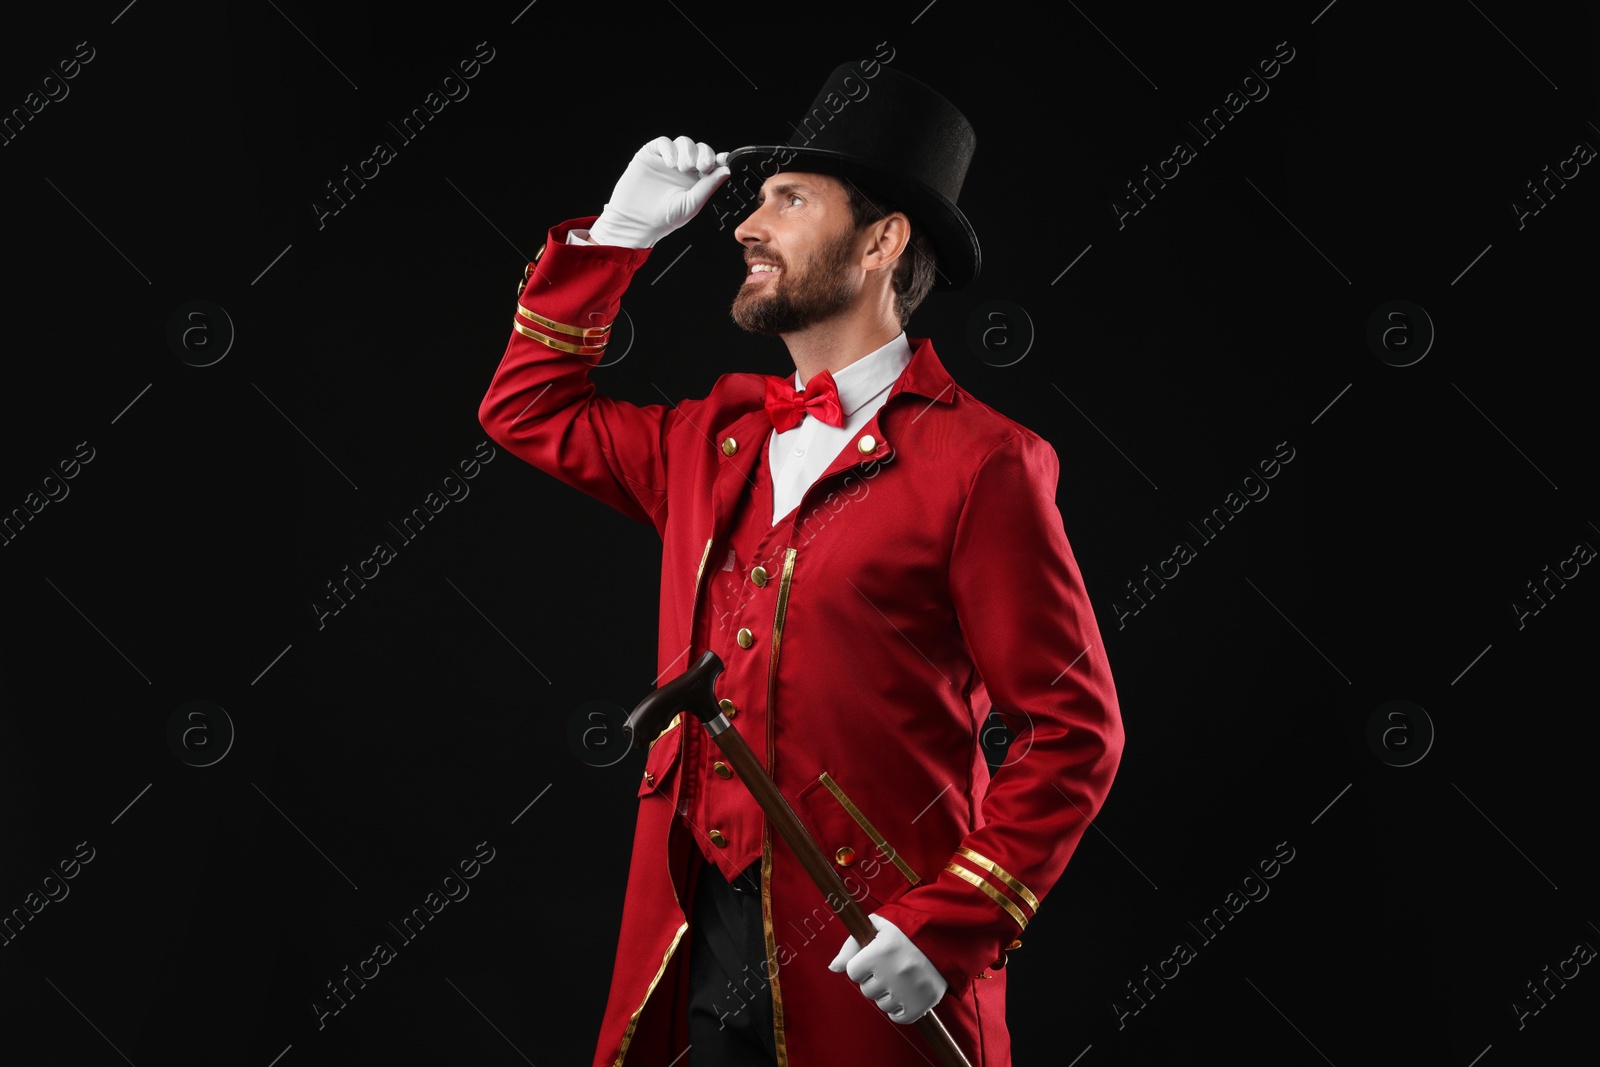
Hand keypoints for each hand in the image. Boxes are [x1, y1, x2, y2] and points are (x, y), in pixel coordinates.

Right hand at [587, 135, 730, 248]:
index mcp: (697, 180)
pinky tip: (670, 163)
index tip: (723, 160)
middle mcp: (684, 167)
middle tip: (701, 167)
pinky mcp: (651, 154)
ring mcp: (668, 159)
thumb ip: (709, 186)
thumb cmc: (664, 218)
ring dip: (688, 152)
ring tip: (682, 168)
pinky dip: (670, 149)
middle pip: (700, 148)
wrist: (637, 221)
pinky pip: (664, 142)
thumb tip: (727, 170)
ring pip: (684, 142)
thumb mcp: (692, 204)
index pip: (712, 162)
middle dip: (704, 154)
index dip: (718, 158)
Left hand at [828, 913, 947, 1023]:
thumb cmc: (905, 932)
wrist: (943, 939)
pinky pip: (898, 1017)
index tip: (874, 958)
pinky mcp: (921, 1004)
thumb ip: (851, 946)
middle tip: (890, 966)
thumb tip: (833, 967)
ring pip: (881, 1004)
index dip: (861, 965)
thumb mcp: (877, 927)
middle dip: (874, 979)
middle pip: (866, 989)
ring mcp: (908, 990)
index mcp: (881, 950)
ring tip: (900, 977)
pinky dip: (900, 1008)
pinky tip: (906, 993)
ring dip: (887, 993)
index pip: (853, 971)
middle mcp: (894, 972)